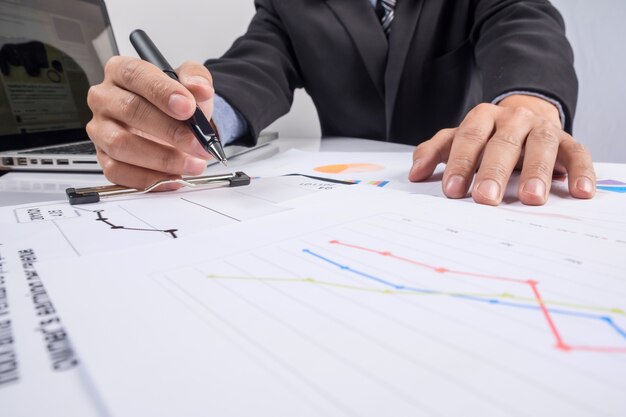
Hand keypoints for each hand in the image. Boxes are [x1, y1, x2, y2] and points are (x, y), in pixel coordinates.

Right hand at [87, 57, 214, 189]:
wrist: (178, 124)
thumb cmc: (177, 102)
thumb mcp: (191, 82)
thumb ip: (196, 78)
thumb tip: (201, 89)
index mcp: (121, 71)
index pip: (135, 75)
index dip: (162, 92)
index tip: (188, 108)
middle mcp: (105, 98)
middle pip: (130, 111)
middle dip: (170, 130)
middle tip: (197, 143)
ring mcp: (101, 129)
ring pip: (121, 145)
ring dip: (162, 159)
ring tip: (192, 164)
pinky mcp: (104, 157)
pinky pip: (119, 172)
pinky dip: (150, 179)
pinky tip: (174, 178)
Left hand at [408, 95, 595, 205]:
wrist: (527, 115)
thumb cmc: (488, 136)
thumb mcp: (460, 139)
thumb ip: (436, 152)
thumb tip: (415, 173)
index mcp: (483, 117)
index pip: (468, 139)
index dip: (460, 164)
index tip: (453, 191)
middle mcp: (513, 118)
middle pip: (502, 144)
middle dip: (493, 172)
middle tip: (485, 199)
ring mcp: (542, 127)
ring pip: (541, 145)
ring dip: (536, 172)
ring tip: (531, 198)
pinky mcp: (567, 140)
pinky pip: (577, 152)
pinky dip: (581, 171)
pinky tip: (580, 191)